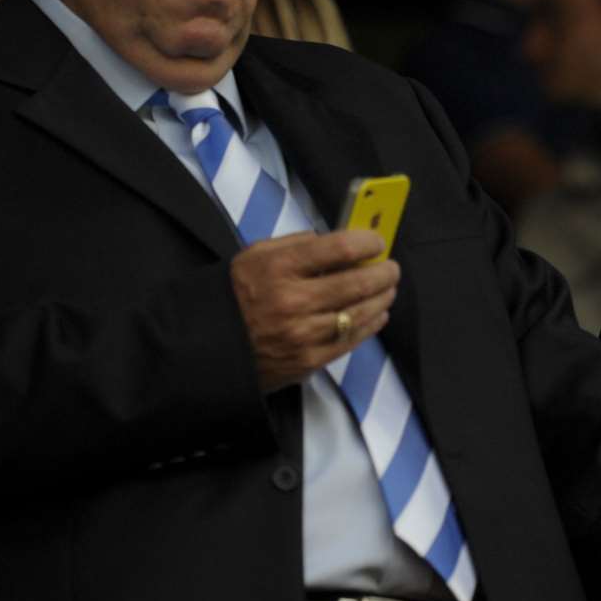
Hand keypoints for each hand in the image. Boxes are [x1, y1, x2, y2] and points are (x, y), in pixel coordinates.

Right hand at [229, 229, 398, 392]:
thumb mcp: (255, 255)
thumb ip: (296, 244)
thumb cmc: (237, 294)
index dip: (367, 242)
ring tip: (387, 289)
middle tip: (391, 267)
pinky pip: (351, 339)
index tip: (377, 241)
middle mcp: (292, 300)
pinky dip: (370, 324)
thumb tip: (338, 240)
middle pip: (357, 282)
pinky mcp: (309, 360)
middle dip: (383, 272)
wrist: (209, 345)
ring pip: (360, 313)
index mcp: (278, 267)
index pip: (339, 248)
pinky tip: (376, 314)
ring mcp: (303, 334)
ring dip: (382, 298)